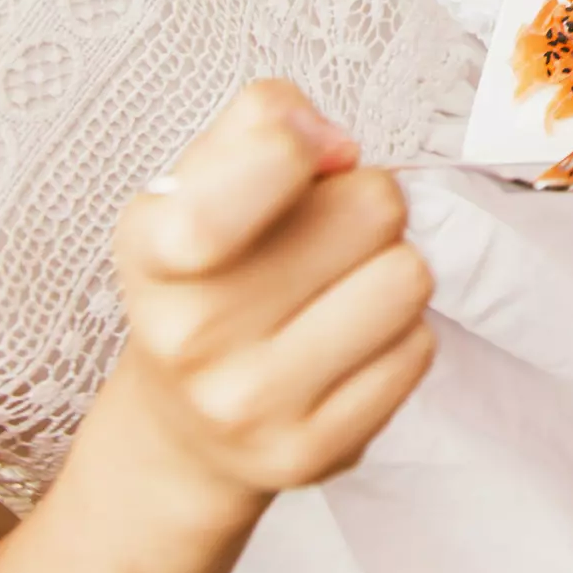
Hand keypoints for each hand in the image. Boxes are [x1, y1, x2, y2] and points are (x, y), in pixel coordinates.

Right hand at [110, 81, 435, 506]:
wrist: (188, 422)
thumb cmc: (219, 266)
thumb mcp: (208, 177)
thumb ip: (264, 119)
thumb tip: (336, 148)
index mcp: (153, 250)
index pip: (234, 190)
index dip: (291, 147)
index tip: (308, 151)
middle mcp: (189, 336)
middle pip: (373, 206)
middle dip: (366, 206)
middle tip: (325, 237)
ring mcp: (247, 404)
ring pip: (408, 278)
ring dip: (392, 270)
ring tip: (341, 289)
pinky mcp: (311, 452)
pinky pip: (418, 350)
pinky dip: (399, 338)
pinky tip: (346, 347)